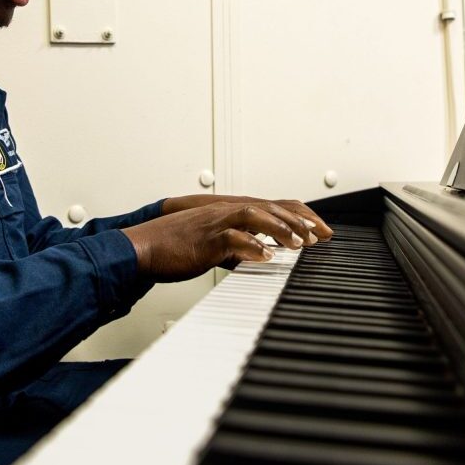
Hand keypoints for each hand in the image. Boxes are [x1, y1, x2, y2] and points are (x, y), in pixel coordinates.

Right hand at [161, 195, 332, 244]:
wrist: (142, 246)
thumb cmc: (172, 246)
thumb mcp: (211, 245)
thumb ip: (234, 248)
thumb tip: (254, 256)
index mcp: (229, 212)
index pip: (273, 207)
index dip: (300, 217)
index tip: (321, 230)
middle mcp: (225, 212)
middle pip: (270, 208)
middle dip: (299, 221)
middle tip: (321, 235)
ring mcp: (215, 223)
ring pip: (254, 215)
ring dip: (279, 228)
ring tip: (299, 243)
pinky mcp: (205, 239)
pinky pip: (232, 238)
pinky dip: (252, 246)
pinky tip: (267, 256)